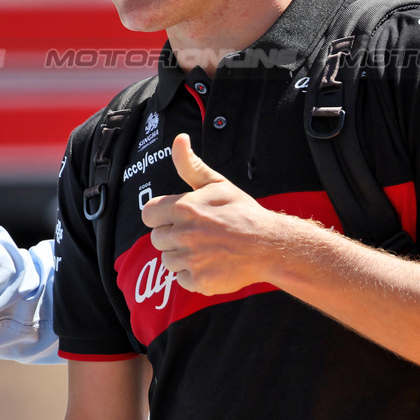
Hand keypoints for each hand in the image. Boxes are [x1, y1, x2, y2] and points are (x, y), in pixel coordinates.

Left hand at [140, 133, 276, 294]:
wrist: (270, 246)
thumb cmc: (242, 212)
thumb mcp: (216, 184)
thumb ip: (190, 164)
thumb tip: (179, 138)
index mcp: (184, 208)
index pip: (148, 215)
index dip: (160, 217)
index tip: (175, 218)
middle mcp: (184, 234)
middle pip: (157, 239)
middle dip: (172, 237)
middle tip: (197, 234)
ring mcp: (191, 259)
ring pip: (167, 260)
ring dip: (182, 257)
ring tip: (205, 249)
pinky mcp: (199, 281)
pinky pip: (181, 279)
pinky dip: (193, 275)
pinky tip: (211, 264)